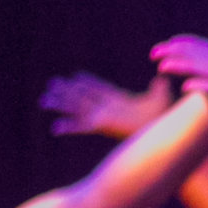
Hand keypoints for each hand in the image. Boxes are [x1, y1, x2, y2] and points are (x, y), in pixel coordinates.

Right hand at [40, 71, 173, 139]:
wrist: (163, 131)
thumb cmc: (163, 119)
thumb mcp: (161, 98)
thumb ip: (159, 88)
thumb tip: (164, 77)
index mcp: (119, 100)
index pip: (100, 88)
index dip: (88, 82)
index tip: (76, 76)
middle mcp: (107, 109)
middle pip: (82, 97)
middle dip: (67, 92)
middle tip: (51, 84)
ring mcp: (103, 117)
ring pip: (77, 109)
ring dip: (60, 105)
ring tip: (43, 100)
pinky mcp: (103, 127)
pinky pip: (82, 127)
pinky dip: (69, 127)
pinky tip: (55, 128)